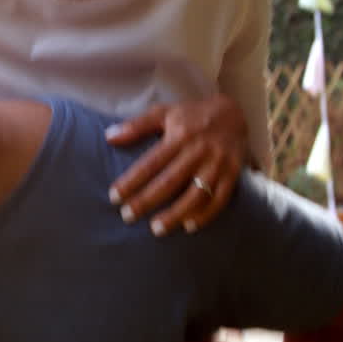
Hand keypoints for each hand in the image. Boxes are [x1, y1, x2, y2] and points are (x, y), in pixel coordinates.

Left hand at [105, 94, 247, 235]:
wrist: (234, 112)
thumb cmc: (191, 115)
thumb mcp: (164, 112)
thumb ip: (136, 126)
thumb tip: (108, 137)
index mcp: (179, 136)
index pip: (151, 163)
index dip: (132, 181)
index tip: (114, 197)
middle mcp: (198, 151)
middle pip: (170, 181)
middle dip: (147, 201)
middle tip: (127, 217)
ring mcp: (217, 164)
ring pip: (196, 194)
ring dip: (176, 214)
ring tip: (156, 229)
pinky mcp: (232, 174)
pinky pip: (220, 199)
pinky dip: (205, 214)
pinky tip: (188, 226)